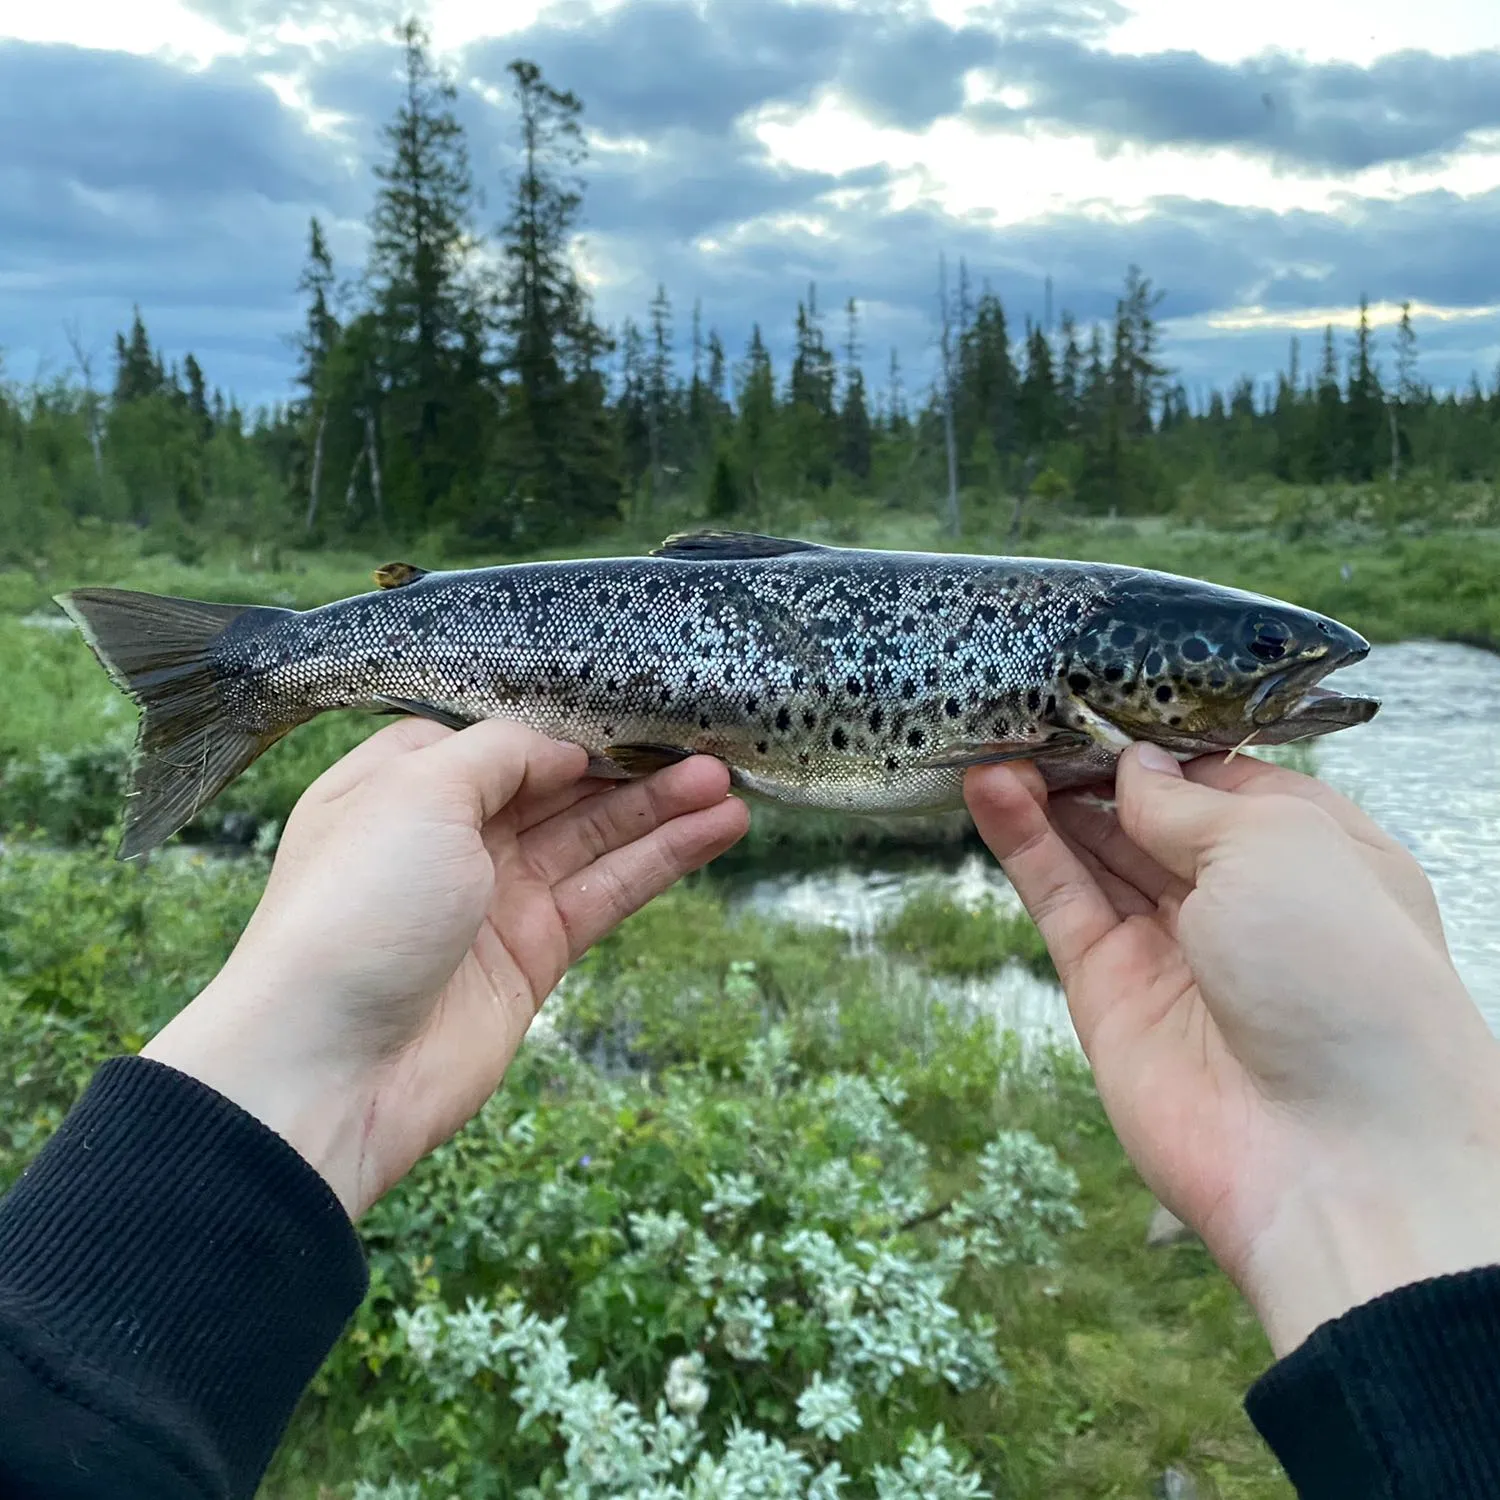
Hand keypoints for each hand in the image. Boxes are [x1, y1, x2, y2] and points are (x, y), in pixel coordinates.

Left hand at [144, 719, 748, 1218]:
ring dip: (660, 808)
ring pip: (594, 836)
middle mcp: (450, 836)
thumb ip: (499, 753)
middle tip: (704, 738)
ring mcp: (496, 897)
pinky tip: (717, 829)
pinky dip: (663, 860)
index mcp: (401, 786)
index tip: (627, 701)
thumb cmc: (355, 908)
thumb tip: (564, 748)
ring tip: (729, 781)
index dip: (561, 720)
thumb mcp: (416, 793)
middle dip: (626, 762)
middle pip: (555, 785)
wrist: (330, 1069)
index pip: (495, 737)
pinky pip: (609, 892)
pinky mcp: (536, 954)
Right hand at [966, 744, 1499, 1356]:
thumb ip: (1188, 804)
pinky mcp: (1109, 991)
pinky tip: (990, 788)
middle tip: (1027, 707)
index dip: (1163, 740)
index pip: (1226, 779)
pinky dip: (1023, 844)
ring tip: (991, 732)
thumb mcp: (1280, 848)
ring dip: (1048, 793)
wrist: (1333, 1158)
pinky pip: (1060, 900)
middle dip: (1094, 762)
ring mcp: (1173, 947)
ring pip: (1096, 851)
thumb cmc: (1345, 978)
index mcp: (1316, 854)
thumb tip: (1132, 769)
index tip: (1100, 694)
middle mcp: (1245, 901)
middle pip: (1152, 815)